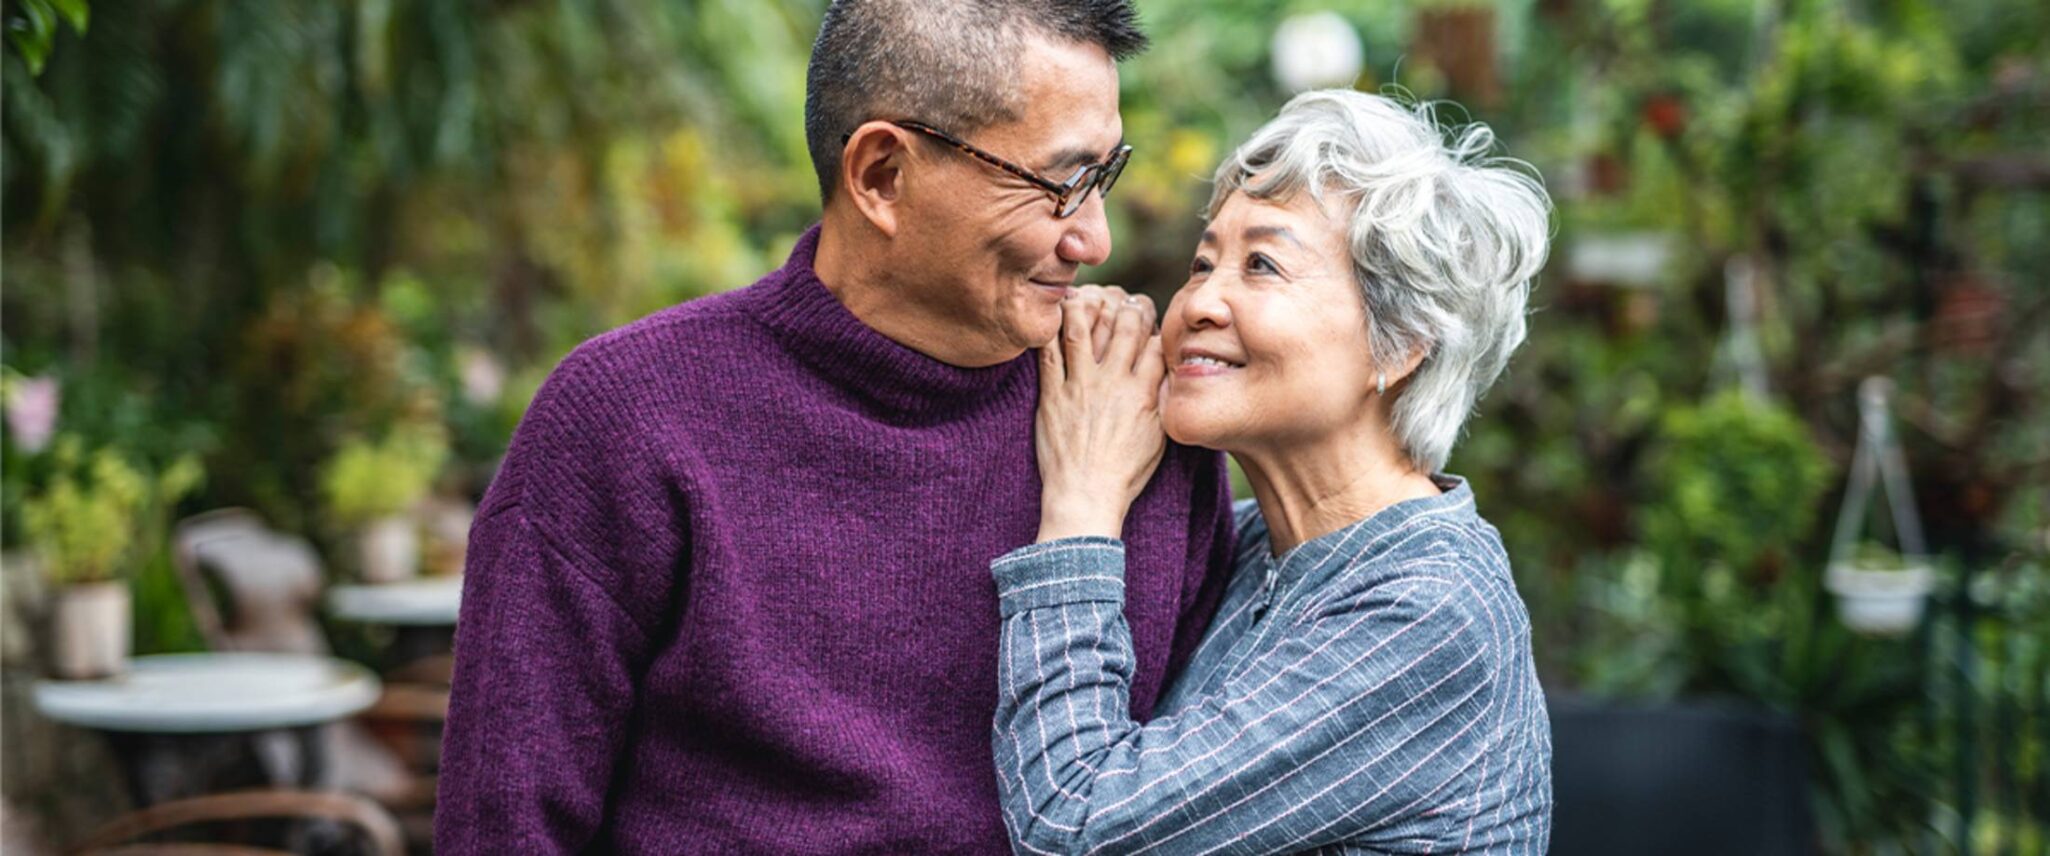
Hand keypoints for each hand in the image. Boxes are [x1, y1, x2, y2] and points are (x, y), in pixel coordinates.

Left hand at [1034, 292, 1168, 542]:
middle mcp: (1114, 383)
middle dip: (1127, 306)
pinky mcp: (1052, 395)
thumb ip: (1163, 399)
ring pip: (1082, 329)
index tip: (1149, 319)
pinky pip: (1048, 353)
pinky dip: (1050, 330)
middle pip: (1124, 326)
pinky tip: (1053, 318)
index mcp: (1143, 394)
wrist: (1085, 496)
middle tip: (1124, 301)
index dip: (1155, 324)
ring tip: (1086, 296)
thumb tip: (1167, 371)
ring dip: (1085, 306)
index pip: (1156, 342)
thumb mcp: (1159, 438)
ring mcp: (1080, 386)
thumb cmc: (1125, 473)